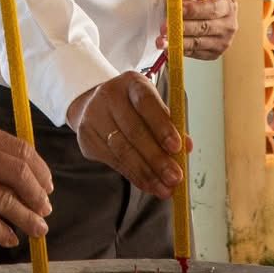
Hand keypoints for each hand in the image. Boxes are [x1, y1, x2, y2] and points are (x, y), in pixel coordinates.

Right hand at [0, 119, 53, 248]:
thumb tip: (22, 178)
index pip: (22, 150)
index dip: (40, 172)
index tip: (48, 187)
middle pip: (19, 174)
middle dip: (38, 196)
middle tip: (45, 210)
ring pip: (5, 199)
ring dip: (26, 218)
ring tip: (38, 230)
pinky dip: (1, 231)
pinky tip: (10, 239)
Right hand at [68, 71, 189, 200]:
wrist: (93, 105)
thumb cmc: (132, 107)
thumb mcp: (152, 106)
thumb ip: (170, 124)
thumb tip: (186, 148)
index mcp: (132, 83)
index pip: (147, 103)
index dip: (162, 126)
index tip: (177, 147)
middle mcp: (109, 96)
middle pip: (134, 131)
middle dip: (157, 158)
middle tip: (175, 177)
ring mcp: (94, 117)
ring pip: (122, 150)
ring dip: (146, 173)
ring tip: (164, 188)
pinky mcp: (87, 139)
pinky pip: (114, 161)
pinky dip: (134, 176)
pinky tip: (148, 184)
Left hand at [157, 0, 237, 60]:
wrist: (206, 2)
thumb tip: (175, 10)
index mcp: (227, 5)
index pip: (211, 9)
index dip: (192, 11)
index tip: (175, 12)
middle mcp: (228, 25)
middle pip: (204, 28)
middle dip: (181, 29)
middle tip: (164, 28)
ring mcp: (223, 41)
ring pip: (198, 43)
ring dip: (178, 43)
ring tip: (162, 41)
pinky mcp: (214, 53)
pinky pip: (196, 53)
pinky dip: (181, 50)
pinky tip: (170, 47)